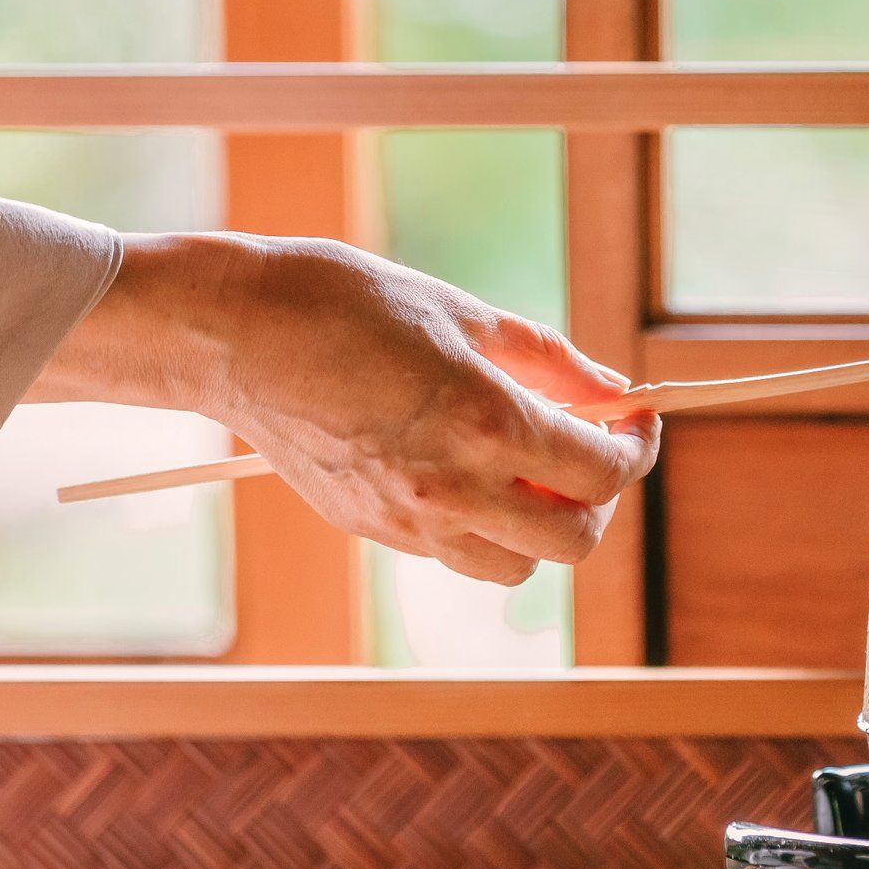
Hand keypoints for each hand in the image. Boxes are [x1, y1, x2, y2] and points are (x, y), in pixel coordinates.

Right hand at [33, 233, 658, 583]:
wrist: (232, 332)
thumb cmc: (347, 301)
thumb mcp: (463, 314)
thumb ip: (549, 361)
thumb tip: (612, 391)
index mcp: (485, 422)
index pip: (601, 473)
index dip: (636, 448)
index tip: (636, 420)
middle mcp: (452, 488)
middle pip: (572, 542)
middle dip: (600, 500)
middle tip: (590, 450)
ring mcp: (407, 520)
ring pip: (513, 567)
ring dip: (540, 527)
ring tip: (527, 468)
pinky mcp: (369, 529)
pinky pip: (454, 554)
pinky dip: (482, 526)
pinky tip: (465, 468)